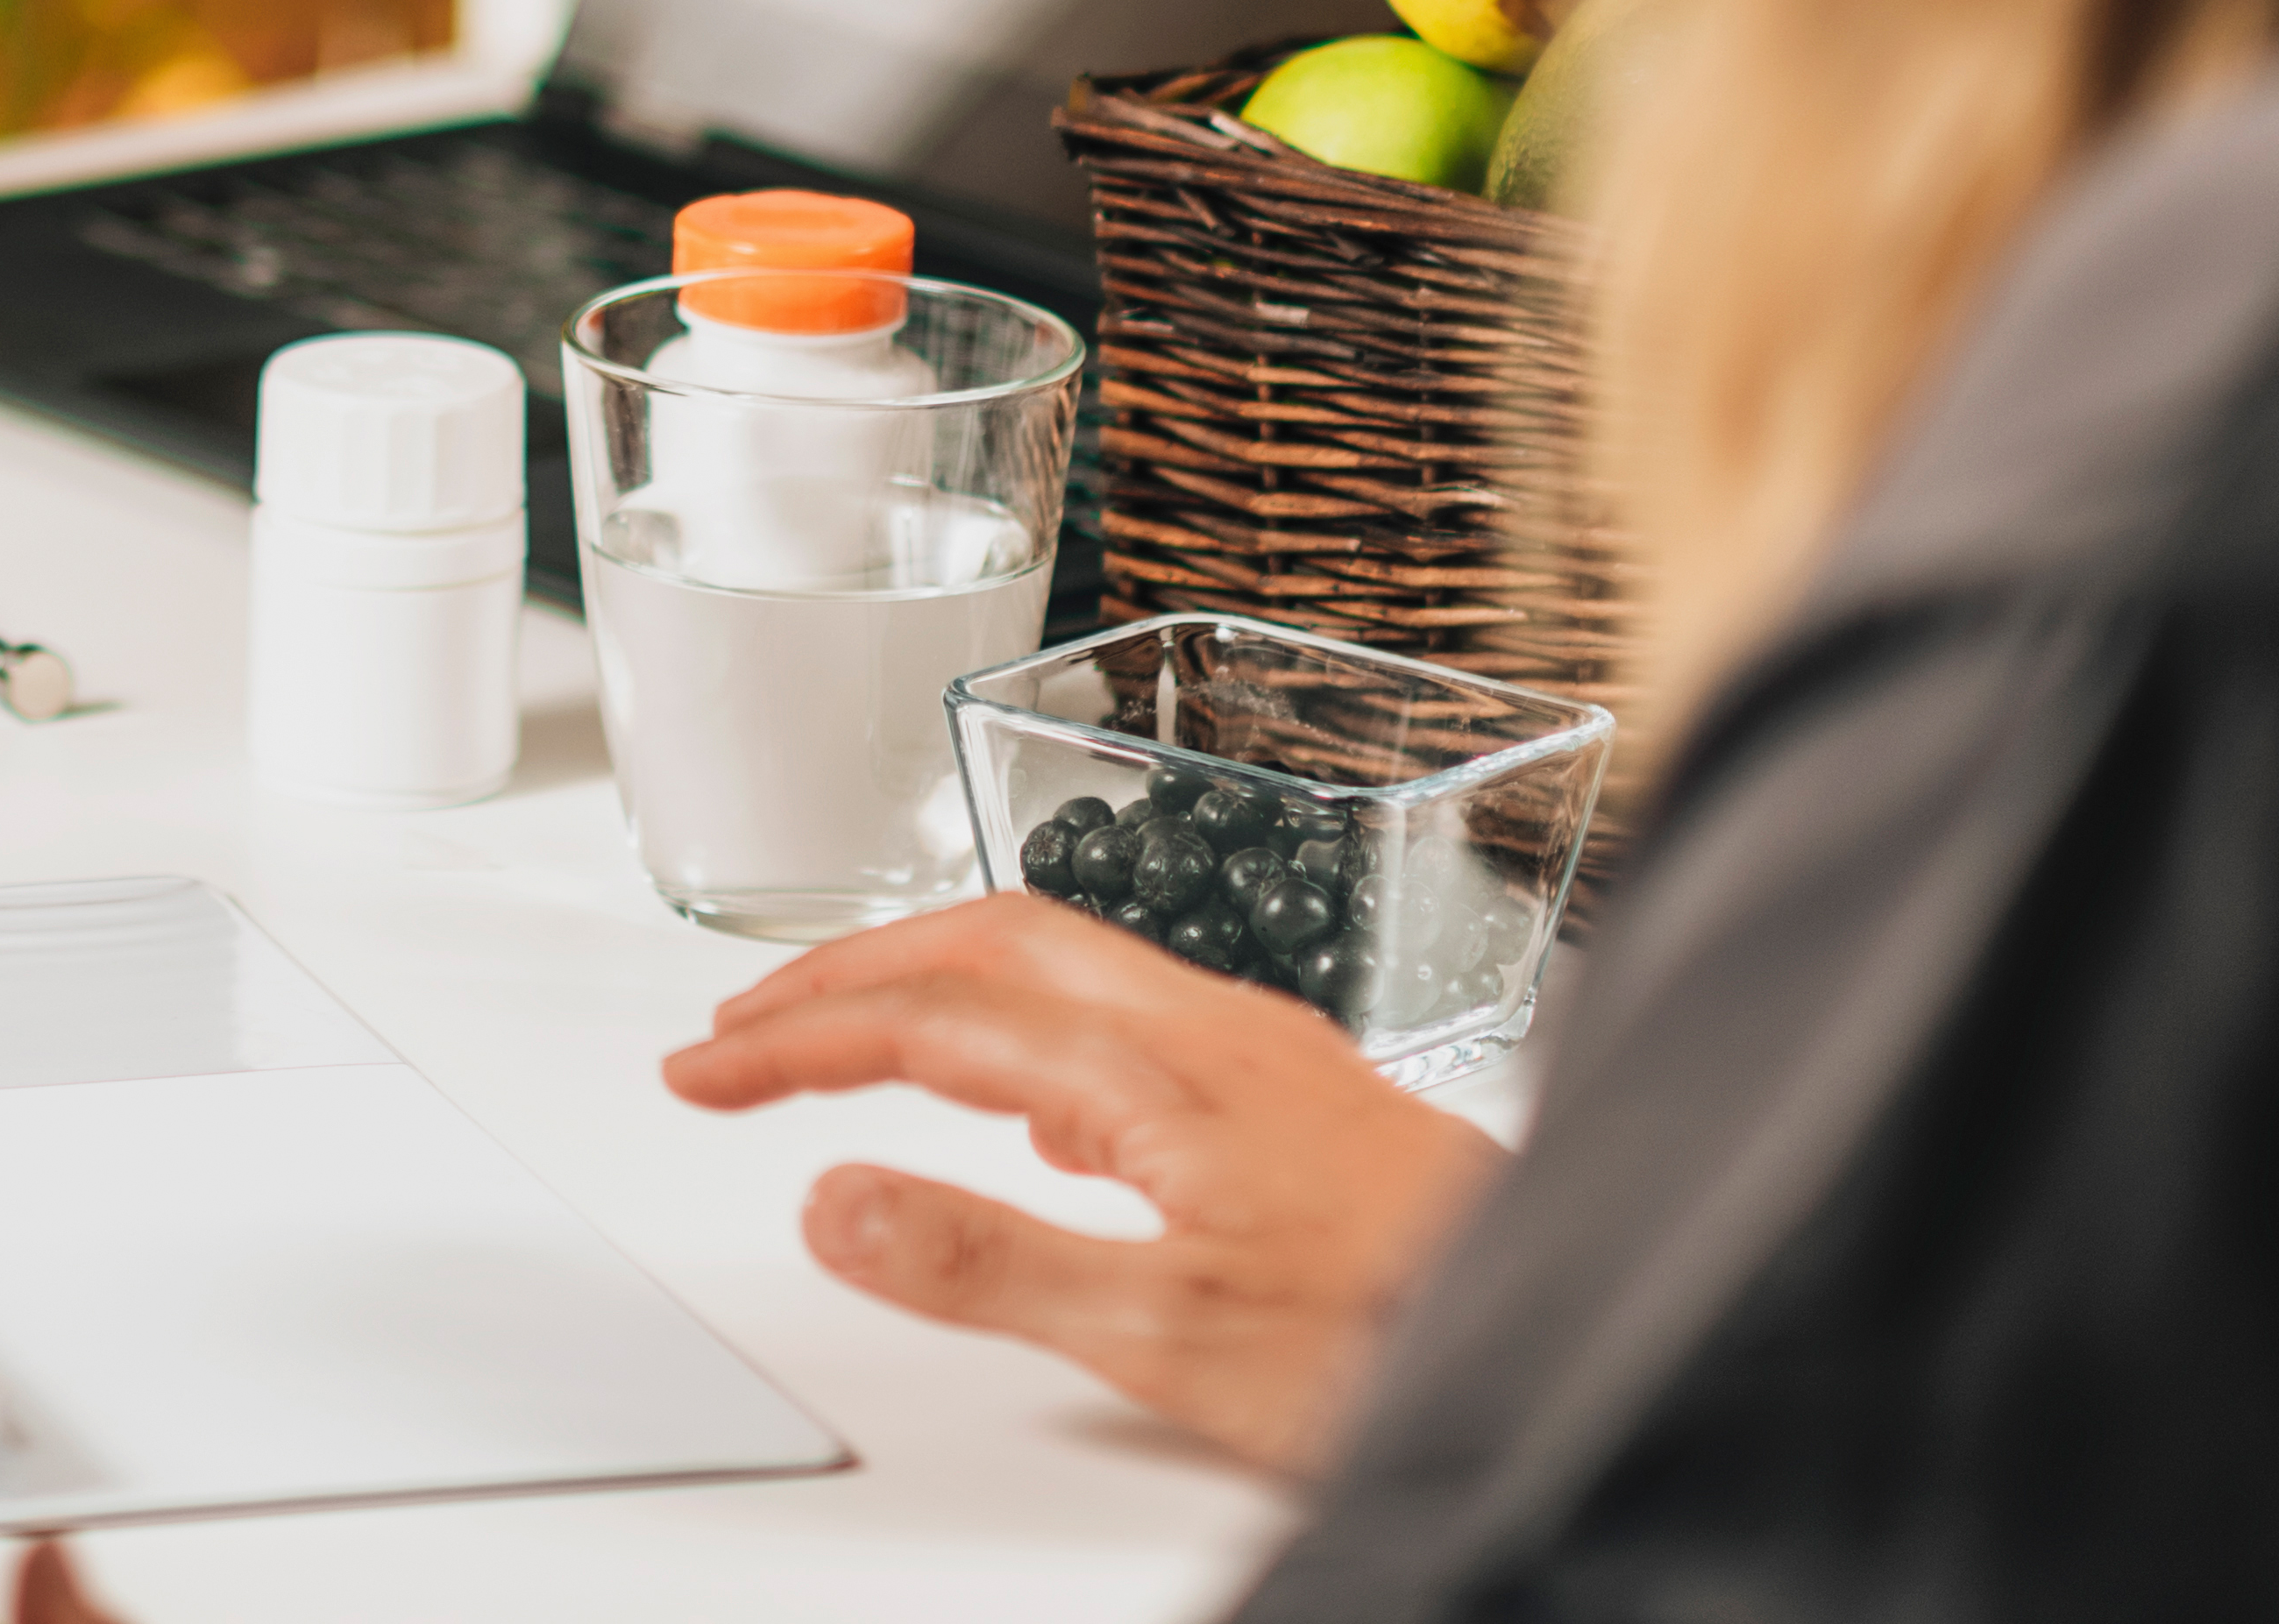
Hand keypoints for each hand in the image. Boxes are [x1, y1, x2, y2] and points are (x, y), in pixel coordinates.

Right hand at [660, 891, 1497, 1471]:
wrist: (1576, 1323)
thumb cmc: (1403, 1335)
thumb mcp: (1167, 1336)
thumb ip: (988, 1261)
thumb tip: (831, 1198)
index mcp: (1160, 1071)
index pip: (932, 1017)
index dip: (800, 1036)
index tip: (702, 1067)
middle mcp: (1210, 1029)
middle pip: (987, 942)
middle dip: (846, 970)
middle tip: (743, 1023)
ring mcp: (1260, 1051)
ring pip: (1057, 962)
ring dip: (932, 981)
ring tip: (848, 1033)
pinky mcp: (1296, 1088)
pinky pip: (1122, 1008)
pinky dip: (1023, 1022)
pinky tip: (1032, 1101)